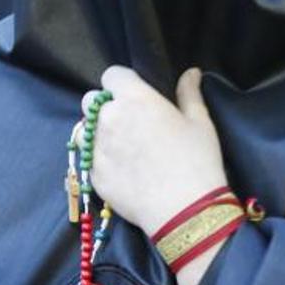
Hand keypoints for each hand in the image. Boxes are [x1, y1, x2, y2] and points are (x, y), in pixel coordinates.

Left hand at [88, 67, 228, 284]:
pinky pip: (89, 159)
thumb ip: (189, 93)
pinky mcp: (94, 175)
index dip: (122, 84)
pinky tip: (122, 170)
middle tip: (128, 122)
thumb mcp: (200, 122)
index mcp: (135, 99)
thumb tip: (191, 72)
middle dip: (105, 106)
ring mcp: (97, 148)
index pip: (112, 75)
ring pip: (85, 130)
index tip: (134, 96)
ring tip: (121, 147)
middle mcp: (109, 119)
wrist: (184, 211)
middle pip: (92, 101)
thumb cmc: (198, 161)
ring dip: (97, 132)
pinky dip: (100, 160)